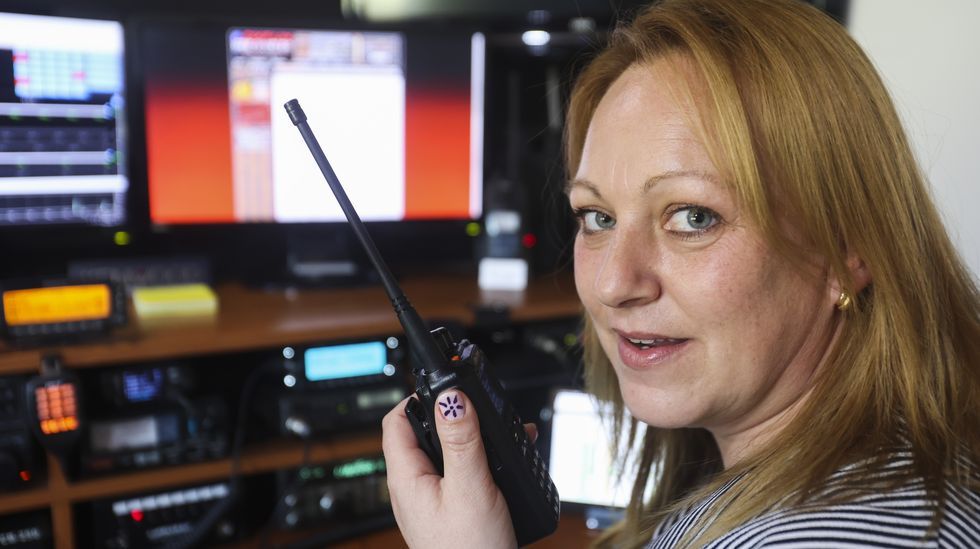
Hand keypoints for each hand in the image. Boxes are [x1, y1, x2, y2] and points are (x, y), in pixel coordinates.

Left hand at [383, 390, 528, 548]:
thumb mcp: (471, 488)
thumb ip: (462, 441)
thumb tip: (450, 397)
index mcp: (406, 478)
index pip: (396, 421)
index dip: (417, 395)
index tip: (446, 382)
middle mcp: (412, 488)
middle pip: (422, 433)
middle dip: (451, 413)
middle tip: (477, 402)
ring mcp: (430, 500)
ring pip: (445, 453)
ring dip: (471, 436)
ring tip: (500, 428)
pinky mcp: (450, 511)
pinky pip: (460, 473)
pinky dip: (480, 459)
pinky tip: (507, 458)